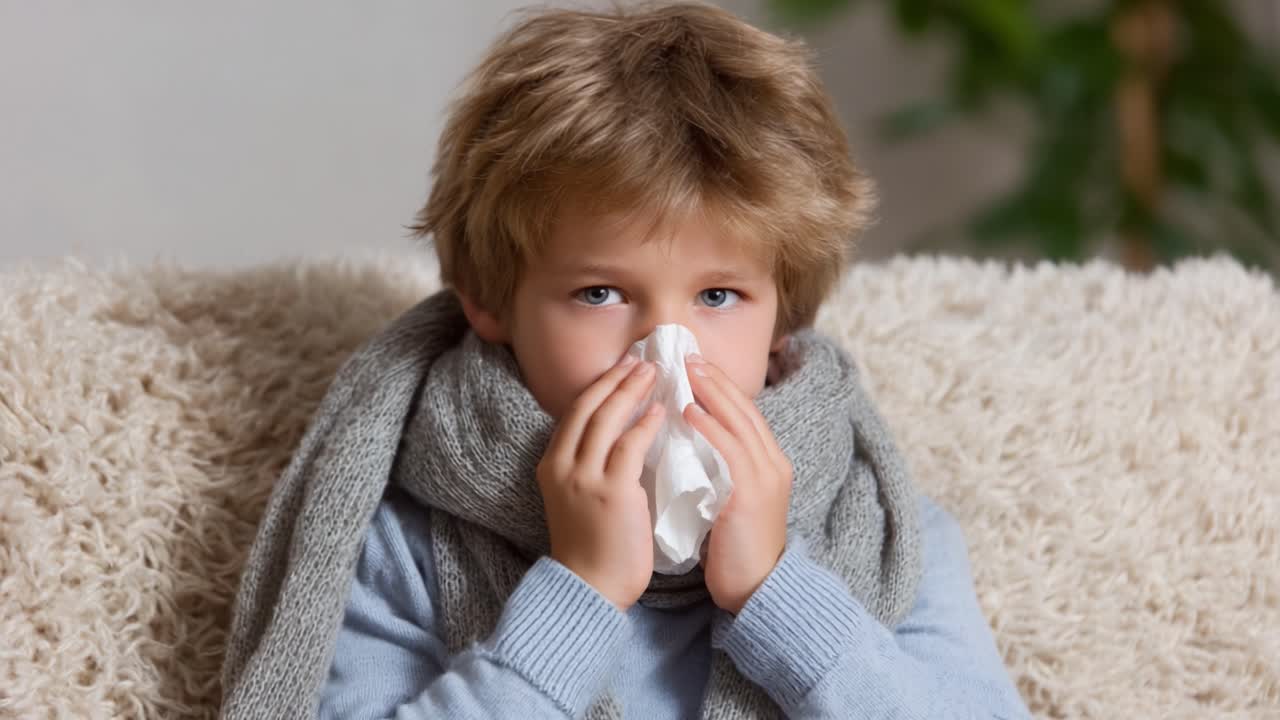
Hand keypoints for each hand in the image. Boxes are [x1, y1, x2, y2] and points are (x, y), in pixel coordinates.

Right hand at [537, 355, 664, 611]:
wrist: (589, 588)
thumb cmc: (592, 547)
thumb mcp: (580, 497)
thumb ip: (594, 466)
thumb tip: (626, 433)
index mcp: (552, 465)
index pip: (575, 413)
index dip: (600, 386)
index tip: (623, 367)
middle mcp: (562, 466)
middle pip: (587, 407)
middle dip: (615, 379)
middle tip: (641, 359)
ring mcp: (584, 478)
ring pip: (606, 419)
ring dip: (630, 391)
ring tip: (653, 373)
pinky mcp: (610, 492)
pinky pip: (628, 447)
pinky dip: (645, 424)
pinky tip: (660, 411)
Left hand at [683, 354, 793, 614]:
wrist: (756, 590)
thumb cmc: (734, 551)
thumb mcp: (728, 500)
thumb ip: (716, 470)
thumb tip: (684, 444)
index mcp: (769, 464)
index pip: (744, 413)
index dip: (720, 387)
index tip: (694, 366)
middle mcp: (773, 463)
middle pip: (745, 408)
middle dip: (715, 379)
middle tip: (687, 355)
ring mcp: (766, 476)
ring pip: (739, 421)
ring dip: (711, 392)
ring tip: (687, 372)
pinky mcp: (753, 493)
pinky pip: (731, 449)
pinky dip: (710, 426)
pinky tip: (689, 410)